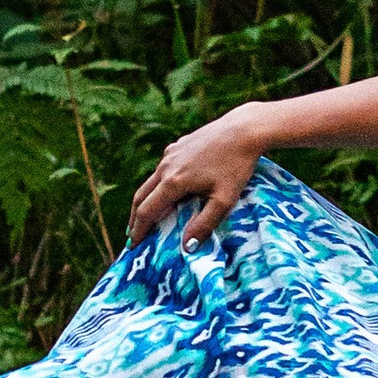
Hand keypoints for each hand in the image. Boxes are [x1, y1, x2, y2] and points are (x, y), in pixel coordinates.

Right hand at [127, 113, 263, 247]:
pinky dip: (157, 185)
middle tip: (133, 235)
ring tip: (146, 215)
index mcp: (173, 182)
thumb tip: (186, 248)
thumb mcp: (224, 201)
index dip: (138, 230)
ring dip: (145, 200)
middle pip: (141, 196)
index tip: (133, 245)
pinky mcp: (178, 146)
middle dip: (135, 218)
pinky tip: (167, 190)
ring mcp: (171, 154)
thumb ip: (204, 225)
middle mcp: (166, 167)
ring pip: (151, 181)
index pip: (147, 211)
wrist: (244, 129)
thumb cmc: (236, 166)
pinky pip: (162, 169)